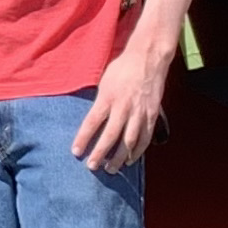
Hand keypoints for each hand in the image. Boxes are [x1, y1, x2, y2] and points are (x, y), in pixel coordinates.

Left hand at [72, 47, 170, 172]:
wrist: (148, 58)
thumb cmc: (123, 68)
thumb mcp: (104, 82)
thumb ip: (100, 102)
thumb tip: (93, 120)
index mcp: (108, 97)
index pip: (92, 122)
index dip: (83, 139)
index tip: (76, 152)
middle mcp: (123, 107)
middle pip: (110, 136)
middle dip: (100, 154)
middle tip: (92, 167)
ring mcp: (139, 112)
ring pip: (129, 141)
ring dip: (119, 158)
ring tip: (111, 169)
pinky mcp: (151, 115)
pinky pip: (144, 137)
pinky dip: (137, 151)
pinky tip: (130, 159)